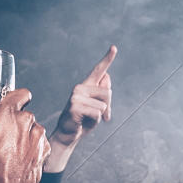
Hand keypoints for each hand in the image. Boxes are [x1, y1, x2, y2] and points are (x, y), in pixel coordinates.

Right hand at [0, 87, 48, 182]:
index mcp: (9, 112)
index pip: (22, 93)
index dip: (16, 97)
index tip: (11, 104)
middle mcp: (27, 120)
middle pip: (24, 113)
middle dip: (16, 121)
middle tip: (4, 134)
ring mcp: (38, 134)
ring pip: (32, 128)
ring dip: (24, 133)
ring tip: (11, 149)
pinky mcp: (45, 148)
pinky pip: (39, 141)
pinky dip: (32, 146)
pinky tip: (21, 156)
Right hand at [47, 46, 115, 163]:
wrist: (68, 135)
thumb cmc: (83, 121)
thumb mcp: (97, 107)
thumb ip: (103, 94)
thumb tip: (107, 77)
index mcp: (86, 86)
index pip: (99, 70)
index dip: (107, 59)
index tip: (114, 47)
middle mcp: (80, 87)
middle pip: (108, 92)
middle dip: (107, 107)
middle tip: (98, 116)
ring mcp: (76, 96)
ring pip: (103, 105)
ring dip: (100, 116)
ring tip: (87, 119)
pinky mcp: (75, 106)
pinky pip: (97, 113)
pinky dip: (95, 121)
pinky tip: (83, 122)